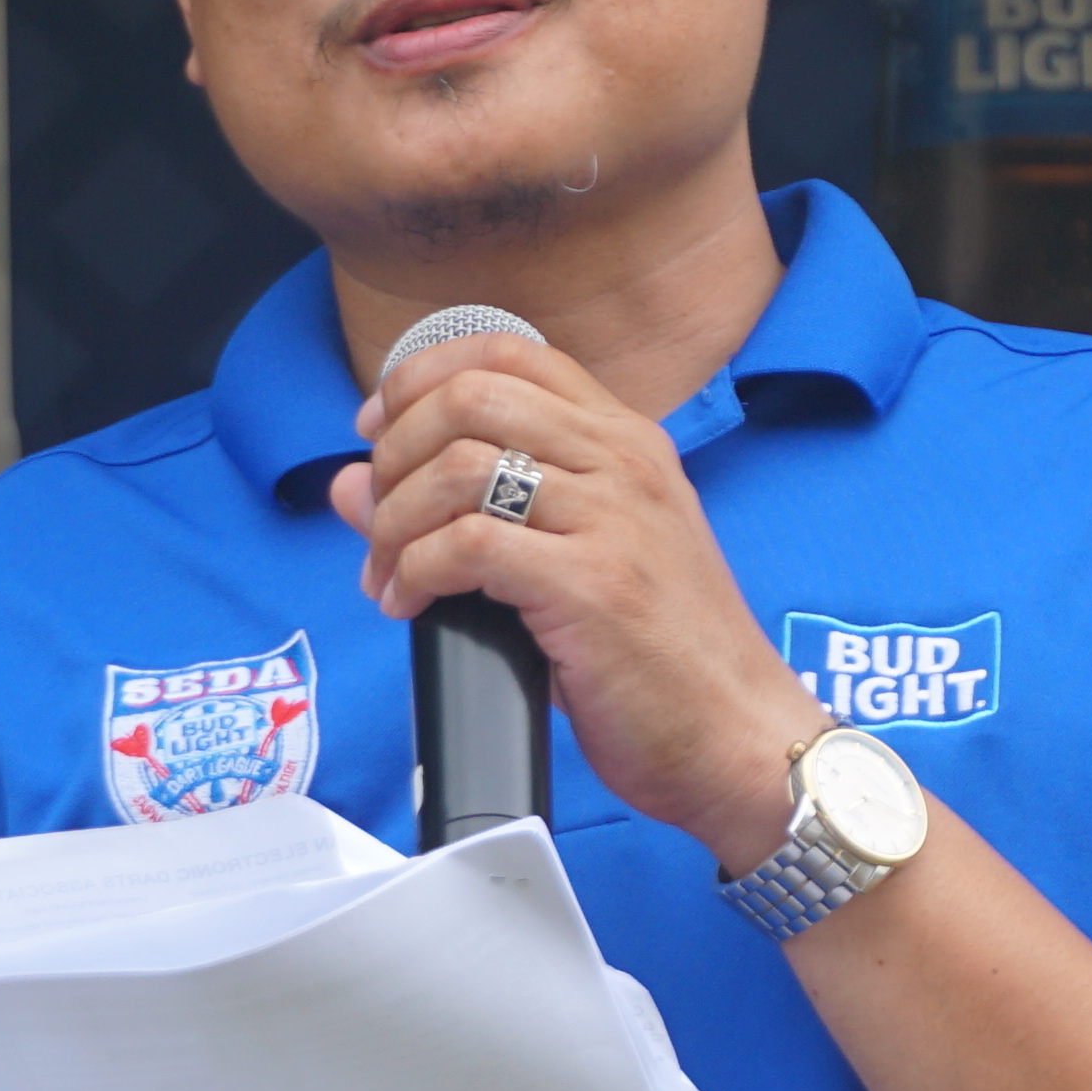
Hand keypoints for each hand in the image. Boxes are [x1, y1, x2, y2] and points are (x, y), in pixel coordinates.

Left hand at [329, 333, 825, 867]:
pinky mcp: (592, 584)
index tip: (379, 430)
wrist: (739, 736)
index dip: (422, 378)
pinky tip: (412, 606)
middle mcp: (624, 462)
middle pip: (470, 397)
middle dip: (395, 452)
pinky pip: (467, 544)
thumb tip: (352, 485)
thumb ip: (477, 509)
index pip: (509, 354)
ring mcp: (612, 519)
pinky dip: (417, 572)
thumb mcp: (580, 559)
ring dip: (396, 520)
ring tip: (387, 573)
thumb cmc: (662, 658)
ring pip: (458, 466)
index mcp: (629, 441)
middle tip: (374, 512)